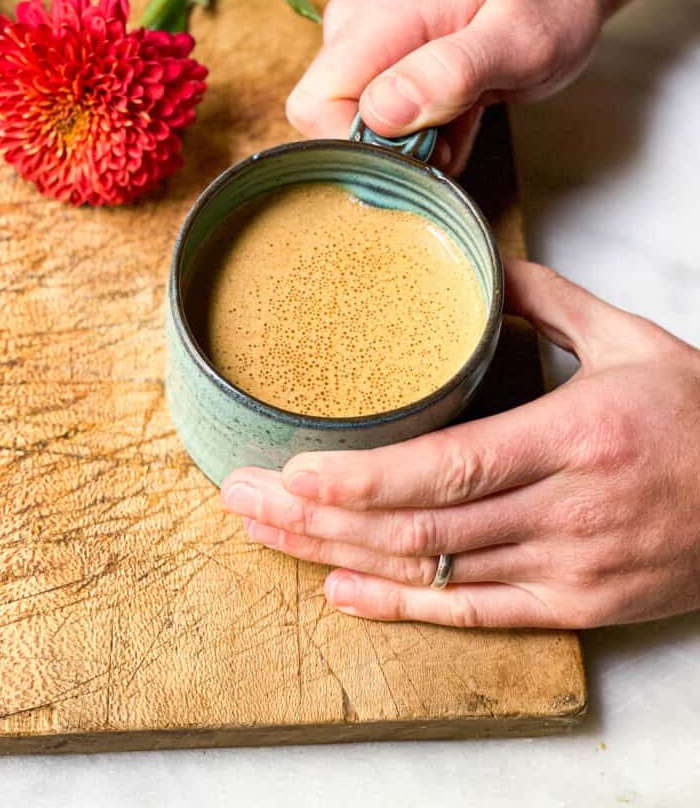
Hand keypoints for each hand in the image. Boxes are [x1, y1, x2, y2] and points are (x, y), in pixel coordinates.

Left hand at [221, 260, 699, 628]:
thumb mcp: (635, 341)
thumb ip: (552, 299)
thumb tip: (486, 268)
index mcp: (577, 435)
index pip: (452, 465)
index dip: (366, 477)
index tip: (293, 470)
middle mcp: (566, 509)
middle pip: (422, 524)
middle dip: (322, 517)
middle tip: (245, 499)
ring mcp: (570, 566)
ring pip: (435, 572)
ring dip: (341, 558)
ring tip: (270, 538)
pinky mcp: (576, 604)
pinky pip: (476, 612)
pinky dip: (403, 606)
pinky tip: (343, 592)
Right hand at [286, 0, 602, 174]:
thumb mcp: (520, 39)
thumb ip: (451, 72)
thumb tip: (382, 111)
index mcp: (379, 16)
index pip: (315, 104)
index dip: (356, 145)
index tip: (419, 149)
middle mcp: (358, 28)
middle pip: (330, 121)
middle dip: (389, 150)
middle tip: (451, 137)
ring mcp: (367, 47)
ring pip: (357, 130)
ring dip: (412, 146)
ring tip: (464, 120)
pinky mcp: (382, 65)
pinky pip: (380, 125)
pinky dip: (421, 137)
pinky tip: (459, 117)